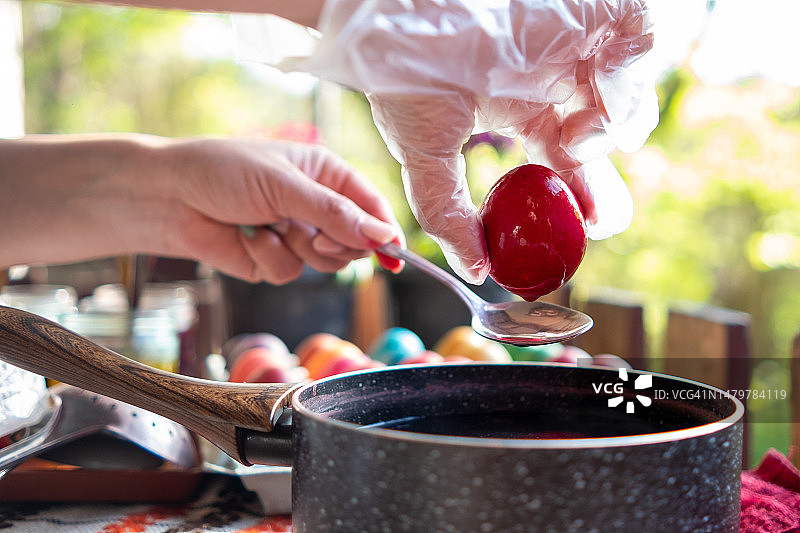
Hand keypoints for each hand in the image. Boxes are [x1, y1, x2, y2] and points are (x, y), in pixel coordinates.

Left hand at [0, 135, 402, 283]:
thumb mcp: (285, 185)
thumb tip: (383, 236)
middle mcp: (315, 206)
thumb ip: (336, 213)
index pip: (370, 206)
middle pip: (354, 241)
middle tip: (315, 238)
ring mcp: (295, 235)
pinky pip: (290, 273)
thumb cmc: (224, 171)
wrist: (168, 197)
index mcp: (326, 174)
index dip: (384, 231)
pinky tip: (246, 238)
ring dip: (297, 249)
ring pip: (324, 264)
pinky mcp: (272, 260)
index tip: (393, 255)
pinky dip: (268, 258)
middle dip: (335, 244)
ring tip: (268, 227)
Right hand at [245, 0, 656, 282]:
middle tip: (602, 213)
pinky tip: (596, 86)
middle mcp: (550, 75)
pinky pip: (639, 37)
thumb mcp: (423, 154)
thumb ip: (448, 214)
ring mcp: (573, 41)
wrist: (399, 19)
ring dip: (612, 124)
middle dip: (608, 170)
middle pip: (604, 127)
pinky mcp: (589, 10)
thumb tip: (473, 270)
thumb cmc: (405, 76)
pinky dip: (631, 69)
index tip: (589, 226)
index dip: (582, 191)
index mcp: (518, 105)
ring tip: (574, 136)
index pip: (563, 155)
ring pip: (627, 89)